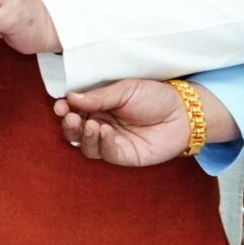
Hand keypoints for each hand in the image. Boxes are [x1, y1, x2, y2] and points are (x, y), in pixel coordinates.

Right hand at [55, 78, 207, 166]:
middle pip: (76, 130)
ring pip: (86, 145)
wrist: (183, 113)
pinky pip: (105, 153)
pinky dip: (101, 143)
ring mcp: (111, 141)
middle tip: (69, 116)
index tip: (60, 104)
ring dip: (84, 136)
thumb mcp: (126, 89)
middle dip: (69, 124)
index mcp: (99, 106)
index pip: (74, 110)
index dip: (64, 108)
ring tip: (91, 124)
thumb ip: (99, 96)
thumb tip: (71, 97)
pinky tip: (104, 132)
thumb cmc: (156, 96)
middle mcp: (101, 124)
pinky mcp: (123, 155)